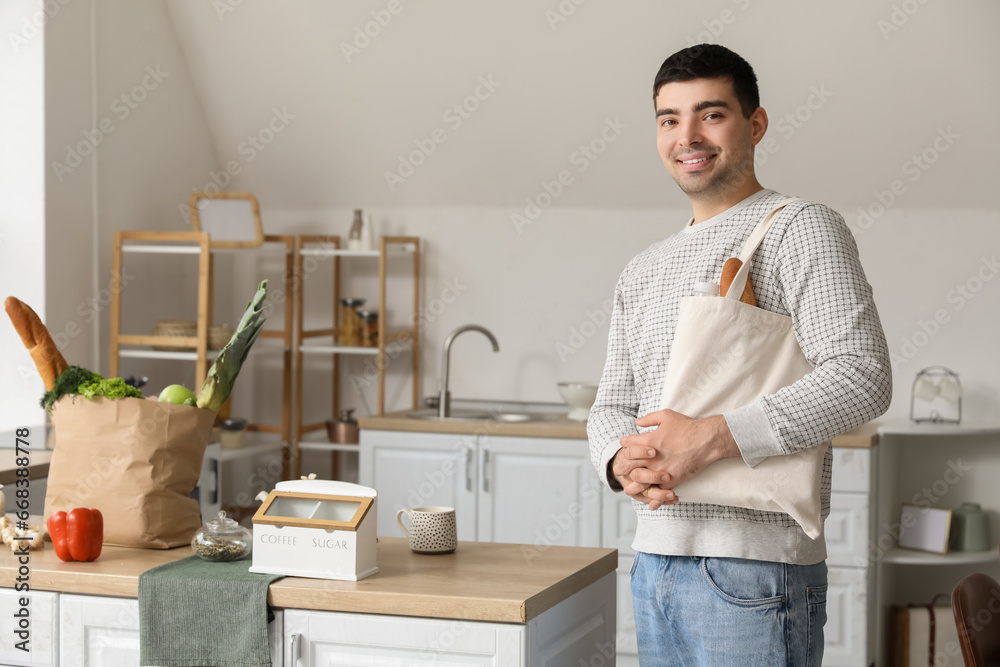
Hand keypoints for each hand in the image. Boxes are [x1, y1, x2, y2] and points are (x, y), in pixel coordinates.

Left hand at [618, 410, 739, 504]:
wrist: (706, 440)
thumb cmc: (687, 426)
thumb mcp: (666, 416)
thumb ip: (649, 419)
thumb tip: (637, 422)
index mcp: (648, 440)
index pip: (627, 444)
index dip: (625, 444)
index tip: (627, 446)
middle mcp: (651, 458)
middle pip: (628, 464)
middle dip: (622, 466)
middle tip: (620, 469)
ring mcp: (660, 470)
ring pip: (639, 481)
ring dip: (633, 484)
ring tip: (629, 487)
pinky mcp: (671, 480)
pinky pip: (657, 493)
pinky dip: (653, 499)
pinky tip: (650, 502)